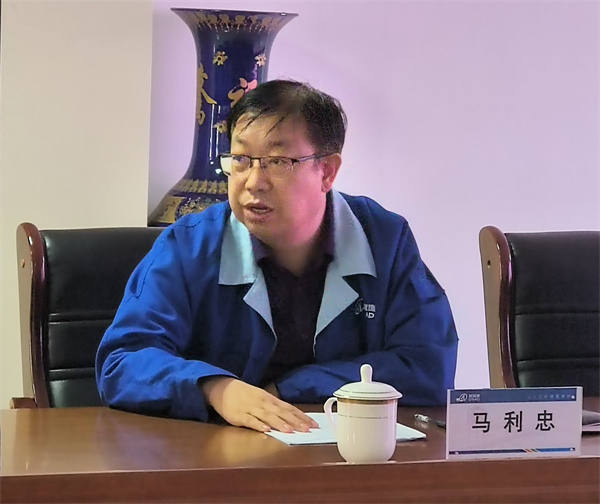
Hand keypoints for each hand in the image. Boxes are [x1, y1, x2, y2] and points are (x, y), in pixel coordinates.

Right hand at [200, 377, 317, 433]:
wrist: (222, 388)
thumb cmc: (244, 394)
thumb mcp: (262, 397)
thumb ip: (275, 407)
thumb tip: (292, 416)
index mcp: (270, 399)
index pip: (289, 408)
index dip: (301, 416)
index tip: (314, 424)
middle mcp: (263, 403)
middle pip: (281, 413)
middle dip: (295, 421)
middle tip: (308, 429)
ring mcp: (251, 409)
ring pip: (267, 417)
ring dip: (279, 423)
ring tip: (290, 431)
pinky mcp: (239, 416)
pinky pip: (250, 421)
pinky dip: (258, 425)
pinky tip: (266, 430)